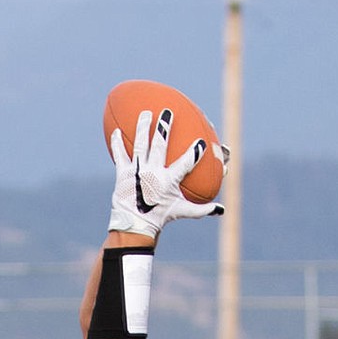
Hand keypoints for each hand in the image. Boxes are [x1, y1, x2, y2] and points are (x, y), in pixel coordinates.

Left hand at [108, 109, 223, 238]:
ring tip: (145, 113)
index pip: (185, 164)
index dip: (193, 153)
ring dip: (143, 128)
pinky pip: (120, 156)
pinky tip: (116, 131)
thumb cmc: (160, 216)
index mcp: (168, 181)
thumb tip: (221, 209)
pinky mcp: (123, 174)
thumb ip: (202, 208)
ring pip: (140, 146)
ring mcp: (136, 172)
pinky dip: (117, 144)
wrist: (134, 225)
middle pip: (159, 146)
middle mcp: (152, 173)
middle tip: (168, 113)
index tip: (201, 142)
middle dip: (164, 128)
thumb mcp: (181, 210)